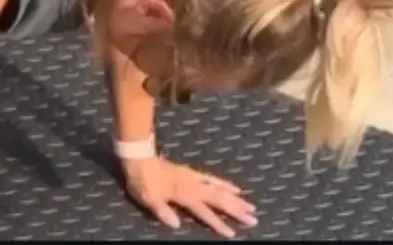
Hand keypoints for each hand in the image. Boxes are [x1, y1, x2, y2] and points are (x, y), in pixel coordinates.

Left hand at [122, 157, 256, 238]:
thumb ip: (162, 211)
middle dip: (235, 210)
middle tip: (252, 219)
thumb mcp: (148, 198)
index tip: (232, 234)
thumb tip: (176, 224)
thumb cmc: (142, 181)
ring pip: (219, 189)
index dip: (217, 223)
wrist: (139, 158)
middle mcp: (193, 186)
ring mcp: (194, 178)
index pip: (204, 212)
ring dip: (235, 199)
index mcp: (183, 194)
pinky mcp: (192, 173)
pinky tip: (235, 188)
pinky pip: (213, 178)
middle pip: (218, 199)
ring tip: (250, 207)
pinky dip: (225, 184)